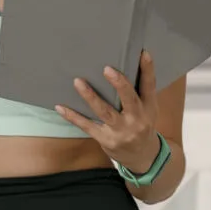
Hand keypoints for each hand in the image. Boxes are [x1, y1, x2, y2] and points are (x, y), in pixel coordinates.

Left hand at [56, 51, 160, 172]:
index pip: (150, 86)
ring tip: (78, 81)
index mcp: (149, 108)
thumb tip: (129, 61)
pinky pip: (87, 126)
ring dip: (90, 97)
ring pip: (105, 112)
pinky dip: (73, 116)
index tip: (143, 53)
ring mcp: (121, 131)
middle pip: (129, 100)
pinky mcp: (105, 139)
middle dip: (119, 84)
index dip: (148, 69)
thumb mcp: (148, 109)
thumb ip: (140, 90)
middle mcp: (137, 120)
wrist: (142, 157)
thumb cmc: (142, 124)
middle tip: (107, 69)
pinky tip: (60, 106)